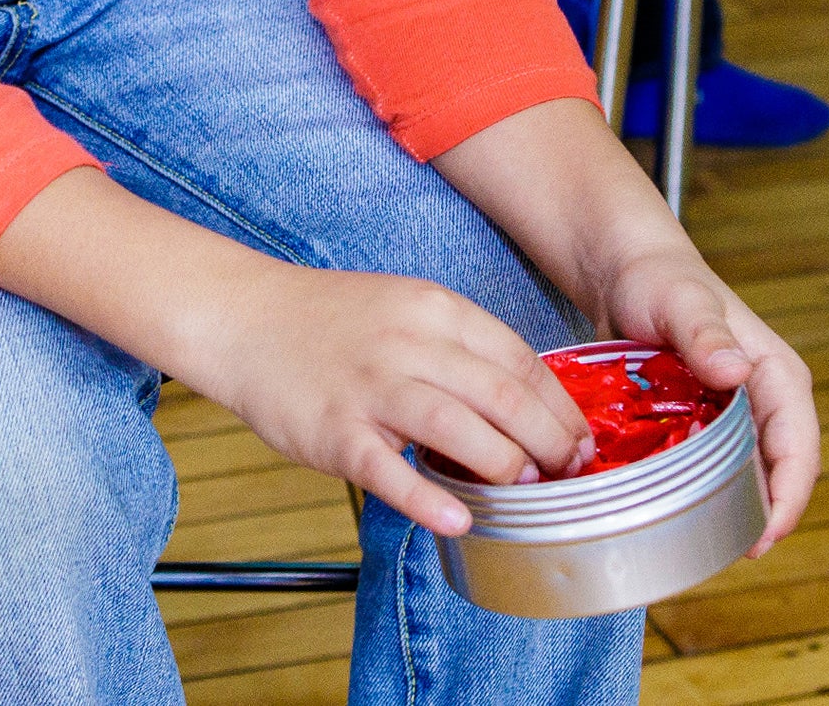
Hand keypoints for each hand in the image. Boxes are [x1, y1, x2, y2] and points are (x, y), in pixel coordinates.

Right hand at [203, 262, 596, 535]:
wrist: (245, 317)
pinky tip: (458, 520)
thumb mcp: (404, 307)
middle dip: (550, 445)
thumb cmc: (331, 321)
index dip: (563, 409)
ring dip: (505, 468)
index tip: (583, 443)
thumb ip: (460, 349)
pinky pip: (390, 471)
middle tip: (567, 476)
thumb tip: (527, 406)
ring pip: (459, 430)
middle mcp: (408, 343)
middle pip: (503, 398)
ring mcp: (370, 387)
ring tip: (523, 493)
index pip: (521, 362)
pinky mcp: (335, 430)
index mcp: (433, 309)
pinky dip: (429, 499)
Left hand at [599, 246, 817, 553]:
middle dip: (755, 515)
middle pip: (774, 474)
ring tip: (694, 538)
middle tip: (717, 549)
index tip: (762, 539)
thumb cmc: (656, 277)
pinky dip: (696, 487)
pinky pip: (708, 465)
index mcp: (777, 377)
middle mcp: (764, 401)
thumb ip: (705, 334)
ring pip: (742, 476)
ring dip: (725, 507)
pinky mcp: (702, 422)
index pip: (798, 450)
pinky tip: (670, 508)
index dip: (787, 499)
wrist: (623, 269)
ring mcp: (734, 415)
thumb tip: (737, 372)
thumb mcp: (680, 301)